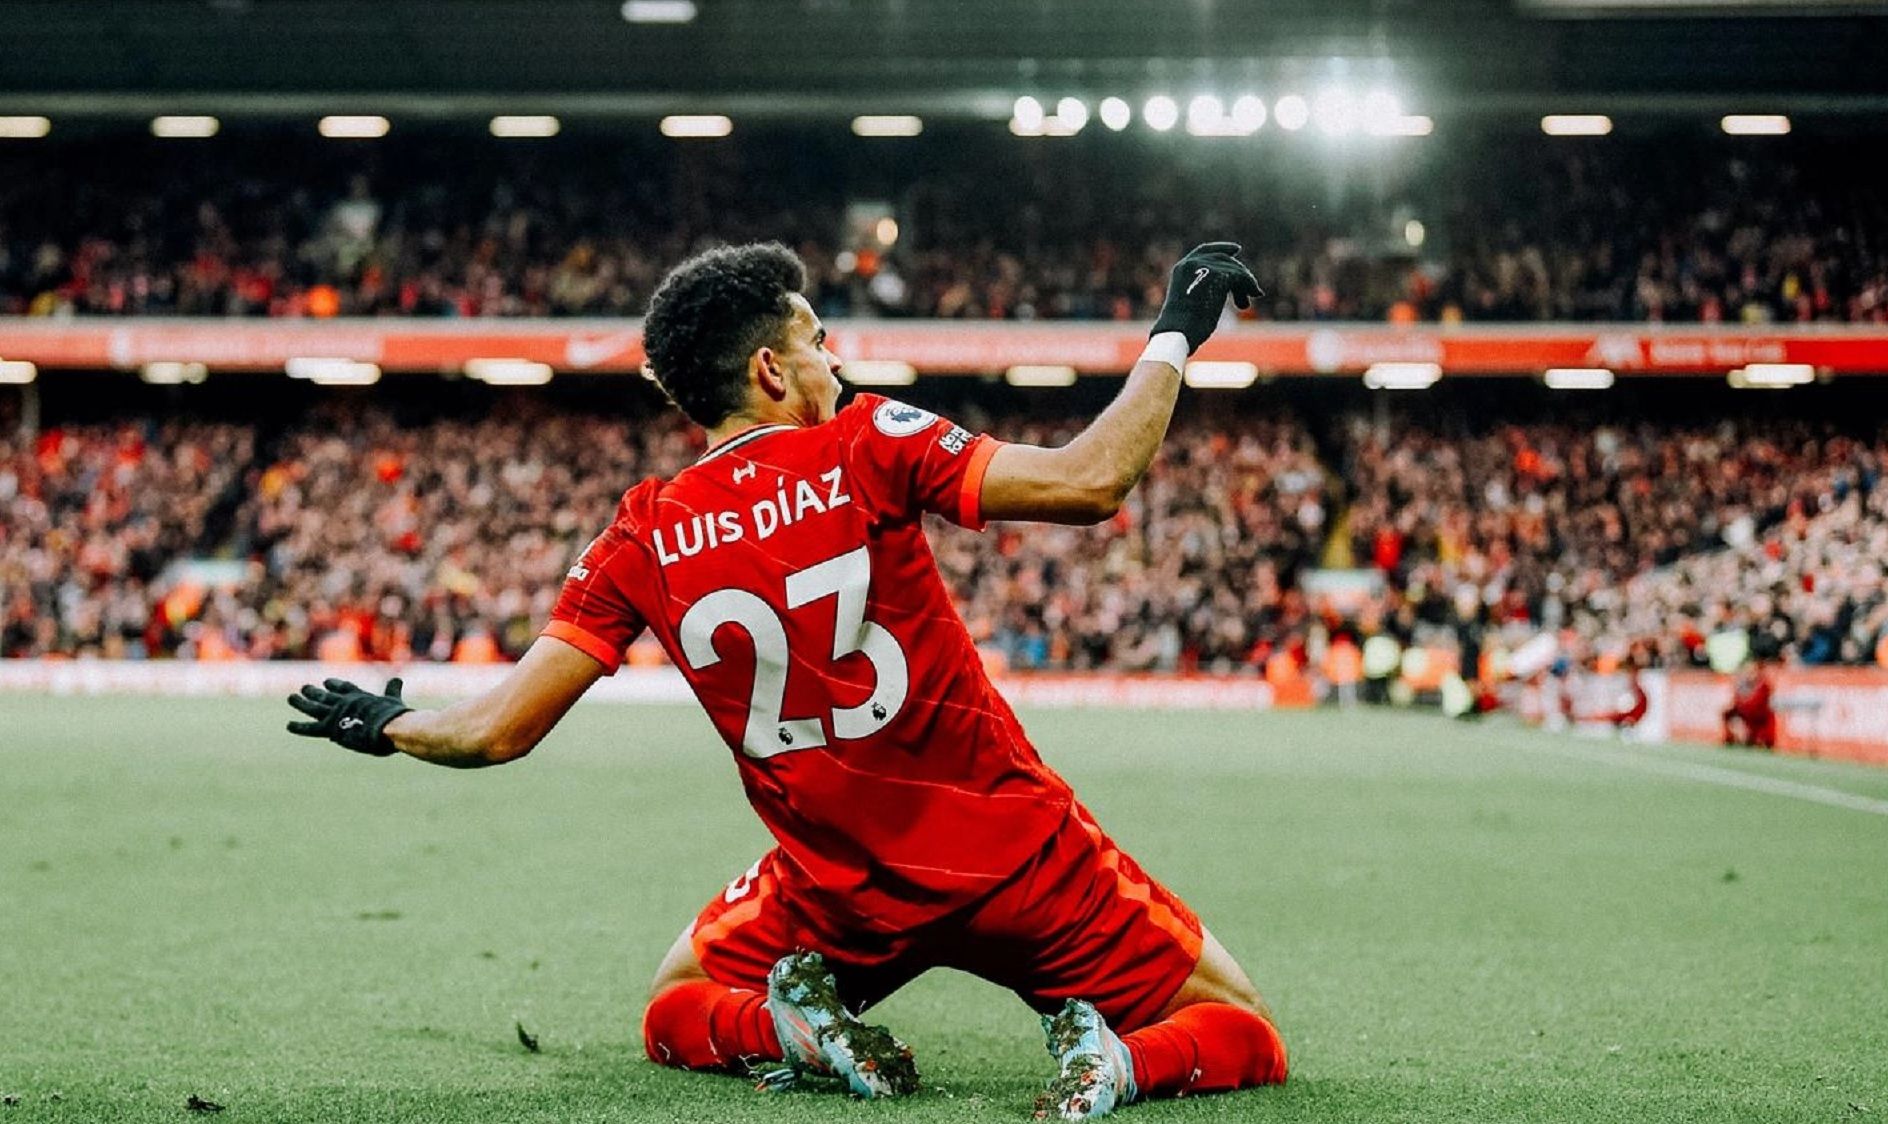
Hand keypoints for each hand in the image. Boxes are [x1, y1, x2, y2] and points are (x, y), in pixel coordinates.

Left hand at [286, 677, 411, 756]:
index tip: (327, 682)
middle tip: (305, 688)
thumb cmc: (395, 716)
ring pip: (315, 707)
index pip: (345, 688)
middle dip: (315, 692)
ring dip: (302, 702)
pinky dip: (299, 727)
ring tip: (291, 698)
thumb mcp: (394, 700)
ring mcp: (336, 714)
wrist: (387, 726)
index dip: (336, 685)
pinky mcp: (330, 727)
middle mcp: (345, 702)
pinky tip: (289, 725)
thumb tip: (397, 679)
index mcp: (361, 697)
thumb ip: (393, 690)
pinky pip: (311, 728)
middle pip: (326, 696)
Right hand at [1150, 242, 1262, 353]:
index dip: (1222, 248)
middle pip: (1224, 259)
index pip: (1205, 250)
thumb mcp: (1190, 304)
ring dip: (1244, 286)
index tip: (1237, 249)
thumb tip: (1225, 289)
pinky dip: (1248, 287)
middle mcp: (1192, 263)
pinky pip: (1241, 276)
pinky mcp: (1218, 275)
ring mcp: (1204, 267)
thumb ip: (1204, 290)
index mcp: (1182, 268)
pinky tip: (1245, 304)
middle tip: (1252, 291)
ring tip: (1244, 305)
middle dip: (1240, 273)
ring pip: (1235, 268)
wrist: (1178, 332)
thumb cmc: (1182, 328)